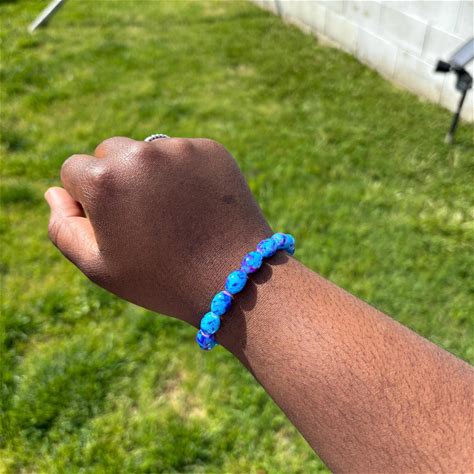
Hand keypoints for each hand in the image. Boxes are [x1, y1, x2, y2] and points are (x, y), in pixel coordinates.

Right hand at [45, 137, 270, 324]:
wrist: (236, 278)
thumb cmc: (163, 279)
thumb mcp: (99, 267)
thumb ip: (63, 227)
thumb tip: (54, 192)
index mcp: (104, 179)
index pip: (74, 170)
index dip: (89, 200)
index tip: (114, 224)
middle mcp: (140, 152)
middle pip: (110, 153)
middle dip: (118, 179)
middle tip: (145, 219)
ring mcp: (180, 148)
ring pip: (147, 151)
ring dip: (151, 174)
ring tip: (174, 214)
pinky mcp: (211, 149)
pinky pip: (183, 154)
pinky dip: (184, 173)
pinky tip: (197, 205)